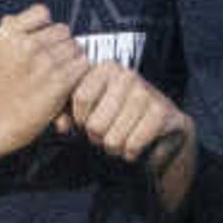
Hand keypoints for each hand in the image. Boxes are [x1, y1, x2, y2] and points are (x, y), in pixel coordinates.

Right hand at [0, 6, 84, 155]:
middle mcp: (27, 44)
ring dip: (71, 60)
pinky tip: (67, 82)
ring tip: (58, 73)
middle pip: (63, 31)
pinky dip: (78, 74)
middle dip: (60, 45)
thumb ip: (2, 32)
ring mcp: (44, 62)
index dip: (44, 27)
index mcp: (8, 33)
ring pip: (75, 47)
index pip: (42, 13)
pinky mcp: (59, 81)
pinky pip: (82, 65)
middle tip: (50, 62)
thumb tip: (11, 18)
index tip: (40, 40)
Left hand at [65, 61, 187, 171]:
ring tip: (122, 138)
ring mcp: (146, 93)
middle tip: (107, 133)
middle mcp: (127, 76)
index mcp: (105, 69)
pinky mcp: (161, 114)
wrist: (160, 132)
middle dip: (97, 138)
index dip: (80, 120)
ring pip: (112, 139)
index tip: (87, 122)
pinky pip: (132, 145)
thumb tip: (61, 125)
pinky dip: (131, 153)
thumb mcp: (87, 112)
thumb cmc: (117, 119)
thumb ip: (66, 114)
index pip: (81, 98)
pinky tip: (136, 145)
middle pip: (95, 124)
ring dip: (114, 148)